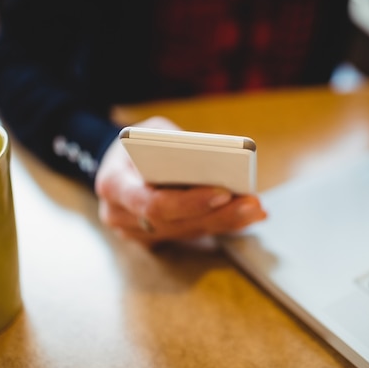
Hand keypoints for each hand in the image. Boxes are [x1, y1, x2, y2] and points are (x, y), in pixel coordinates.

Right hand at [94, 116, 266, 246]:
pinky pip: (192, 233)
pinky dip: (222, 224)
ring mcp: (136, 232)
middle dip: (218, 214)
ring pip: (187, 232)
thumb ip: (175, 145)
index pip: (152, 203)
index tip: (223, 193)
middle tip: (252, 203)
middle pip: (175, 223)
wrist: (118, 162)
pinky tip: (249, 215)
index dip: (189, 202)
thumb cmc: (138, 142)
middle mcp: (119, 215)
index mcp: (112, 185)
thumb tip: (217, 159)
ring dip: (226, 221)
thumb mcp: (150, 131)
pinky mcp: (155, 237)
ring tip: (256, 209)